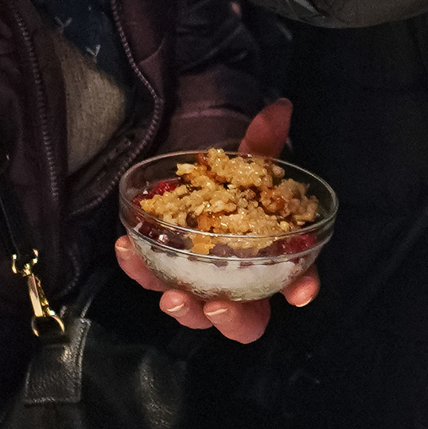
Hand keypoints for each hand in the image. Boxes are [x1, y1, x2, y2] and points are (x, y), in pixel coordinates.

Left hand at [119, 98, 318, 343]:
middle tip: (217, 306)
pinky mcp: (163, 276)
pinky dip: (139, 268)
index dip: (301, 289)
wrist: (196, 191)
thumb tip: (280, 107)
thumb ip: (263, 144)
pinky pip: (151, 279)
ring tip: (170, 295)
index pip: (294, 283)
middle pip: (245, 321)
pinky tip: (127, 248)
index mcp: (271, 263)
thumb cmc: (233, 191)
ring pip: (197, 314)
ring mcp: (199, 286)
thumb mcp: (248, 168)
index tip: (300, 293)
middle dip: (233, 320)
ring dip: (184, 309)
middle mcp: (239, 285)